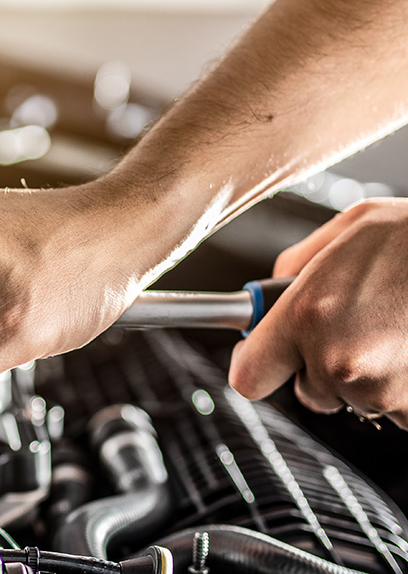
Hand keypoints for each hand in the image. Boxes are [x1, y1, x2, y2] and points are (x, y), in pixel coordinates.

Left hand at [229, 198, 407, 428]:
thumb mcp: (344, 231)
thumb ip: (295, 266)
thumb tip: (271, 293)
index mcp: (305, 316)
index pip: (249, 377)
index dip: (254, 366)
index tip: (260, 358)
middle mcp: (337, 360)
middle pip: (308, 391)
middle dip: (321, 366)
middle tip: (354, 327)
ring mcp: (381, 390)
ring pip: (356, 398)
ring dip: (367, 374)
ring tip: (395, 329)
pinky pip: (397, 409)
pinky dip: (403, 387)